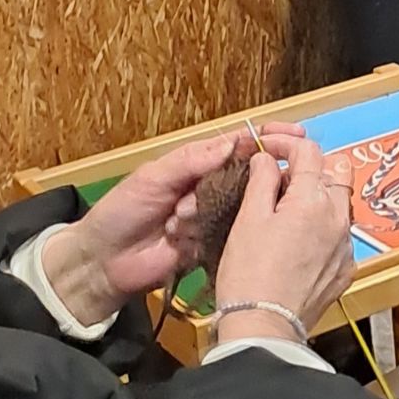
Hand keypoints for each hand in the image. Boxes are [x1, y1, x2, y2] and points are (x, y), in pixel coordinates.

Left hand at [42, 124, 310, 321]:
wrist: (101, 263)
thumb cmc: (122, 211)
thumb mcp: (152, 177)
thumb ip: (193, 160)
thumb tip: (236, 141)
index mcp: (198, 163)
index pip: (241, 143)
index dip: (269, 138)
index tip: (297, 135)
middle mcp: (212, 187)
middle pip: (249, 175)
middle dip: (237, 182)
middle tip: (209, 196)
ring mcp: (215, 217)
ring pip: (239, 207)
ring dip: (210, 213)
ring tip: (177, 222)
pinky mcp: (214, 245)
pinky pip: (230, 235)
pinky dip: (210, 236)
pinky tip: (185, 240)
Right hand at [212, 135, 355, 343]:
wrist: (264, 326)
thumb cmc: (249, 276)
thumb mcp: (248, 220)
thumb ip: (262, 181)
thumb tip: (267, 159)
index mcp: (314, 201)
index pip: (309, 152)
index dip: (285, 143)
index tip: (268, 147)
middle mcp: (339, 218)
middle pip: (334, 172)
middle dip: (309, 167)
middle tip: (280, 178)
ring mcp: (346, 244)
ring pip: (340, 203)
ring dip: (318, 197)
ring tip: (286, 210)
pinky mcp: (345, 267)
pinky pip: (340, 234)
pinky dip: (323, 228)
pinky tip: (299, 240)